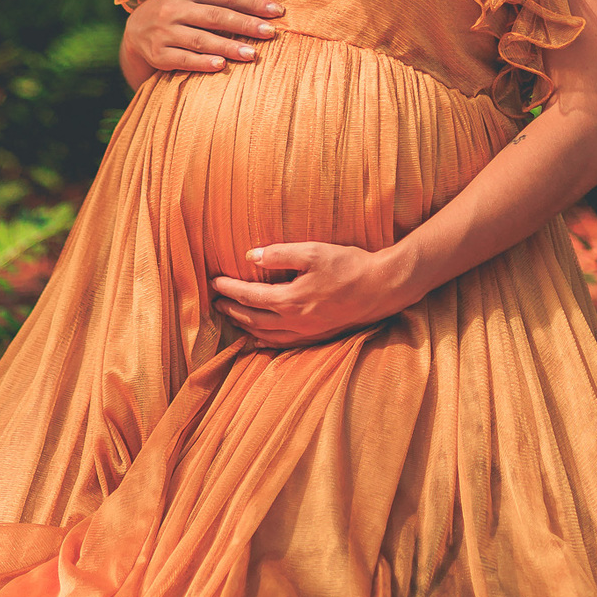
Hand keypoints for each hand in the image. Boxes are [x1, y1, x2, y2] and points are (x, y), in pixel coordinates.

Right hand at [121, 0, 283, 84]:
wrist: (135, 31)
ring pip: (201, 40)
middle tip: (271, 33)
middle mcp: (173, 8)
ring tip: (253, 54)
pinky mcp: (158, 55)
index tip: (277, 12)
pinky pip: (184, 59)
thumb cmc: (175, 9)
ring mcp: (164, 32)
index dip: (252, 3)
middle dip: (245, 24)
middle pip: (215, 16)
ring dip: (229, 47)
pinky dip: (203, 63)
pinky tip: (222, 65)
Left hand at [211, 242, 405, 347]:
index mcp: (290, 300)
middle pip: (253, 319)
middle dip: (231, 309)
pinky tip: (260, 338)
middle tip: (216, 300)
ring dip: (245, 326)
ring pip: (266, 334)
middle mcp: (295, 321)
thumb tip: (251, 255)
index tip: (214, 281)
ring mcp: (307, 333)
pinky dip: (266, 341)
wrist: (382, 288)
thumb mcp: (313, 251)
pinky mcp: (319, 336)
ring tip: (231, 316)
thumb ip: (279, 254)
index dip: (229, 289)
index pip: (250, 296)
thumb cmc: (349, 266)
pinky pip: (284, 344)